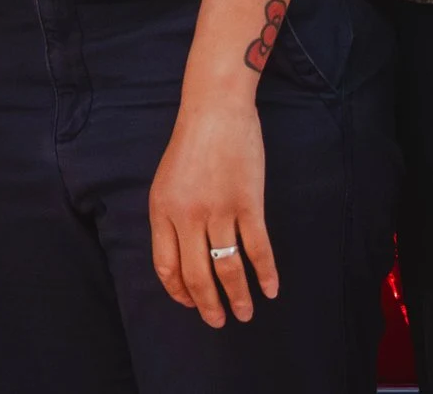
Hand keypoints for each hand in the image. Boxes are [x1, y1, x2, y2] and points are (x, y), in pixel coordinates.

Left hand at [149, 92, 277, 326]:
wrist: (215, 110)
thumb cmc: (190, 146)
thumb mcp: (165, 182)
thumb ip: (170, 219)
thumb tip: (182, 261)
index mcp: (162, 211)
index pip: (166, 266)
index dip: (178, 291)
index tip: (190, 303)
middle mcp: (187, 215)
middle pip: (197, 275)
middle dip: (208, 305)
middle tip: (219, 322)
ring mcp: (219, 210)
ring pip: (228, 267)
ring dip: (239, 297)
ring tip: (245, 314)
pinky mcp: (248, 203)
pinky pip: (258, 248)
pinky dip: (266, 273)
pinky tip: (270, 290)